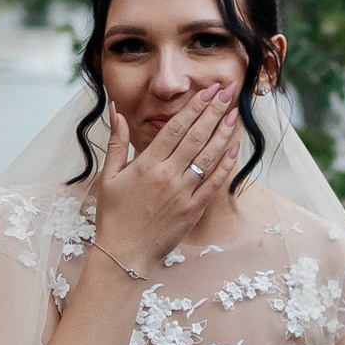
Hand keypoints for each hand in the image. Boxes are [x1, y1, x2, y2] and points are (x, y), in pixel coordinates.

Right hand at [91, 83, 248, 273]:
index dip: (194, 106)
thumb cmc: (113, 215)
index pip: (176, 128)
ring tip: (235, 113)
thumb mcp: (108, 176)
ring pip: (208, 157)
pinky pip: (213, 183)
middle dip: (214, 110)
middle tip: (228, 90)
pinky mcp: (194, 210)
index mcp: (147, 164)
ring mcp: (183, 193)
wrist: (124, 253)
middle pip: (196, 136)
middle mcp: (167, 175)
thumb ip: (116, 142)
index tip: (208, 90)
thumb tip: (116, 111)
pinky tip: (234, 148)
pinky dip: (225, 165)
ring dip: (224, 133)